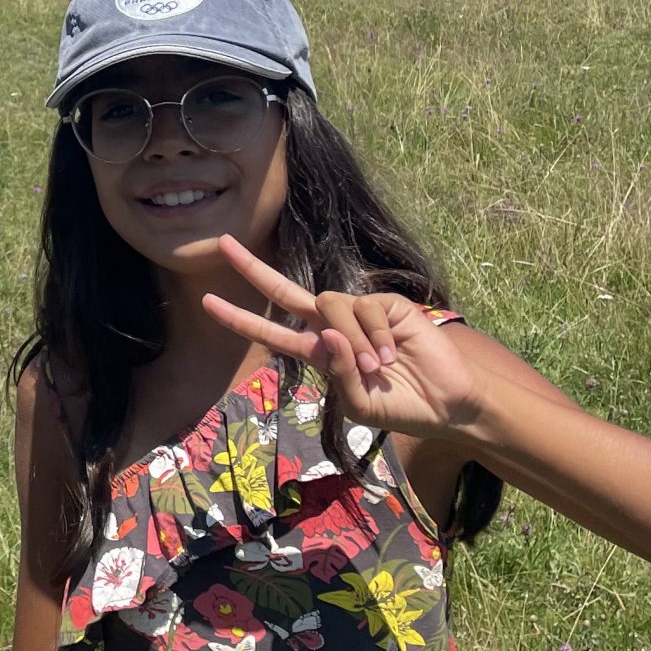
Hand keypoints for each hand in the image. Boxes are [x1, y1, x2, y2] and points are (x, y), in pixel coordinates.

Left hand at [204, 235, 488, 441]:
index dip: (240, 319)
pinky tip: (392, 354)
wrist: (444, 403)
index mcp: (318, 352)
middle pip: (286, 291)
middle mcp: (332, 327)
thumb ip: (337, 373)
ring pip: (331, 305)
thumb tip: (327, 334)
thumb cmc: (399, 406)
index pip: (271, 332)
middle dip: (252, 268)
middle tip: (222, 243)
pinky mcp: (386, 303)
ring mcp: (359, 312)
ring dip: (351, 340)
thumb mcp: (358, 404)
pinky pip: (366, 309)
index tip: (207, 302)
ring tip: (376, 367)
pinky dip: (376, 336)